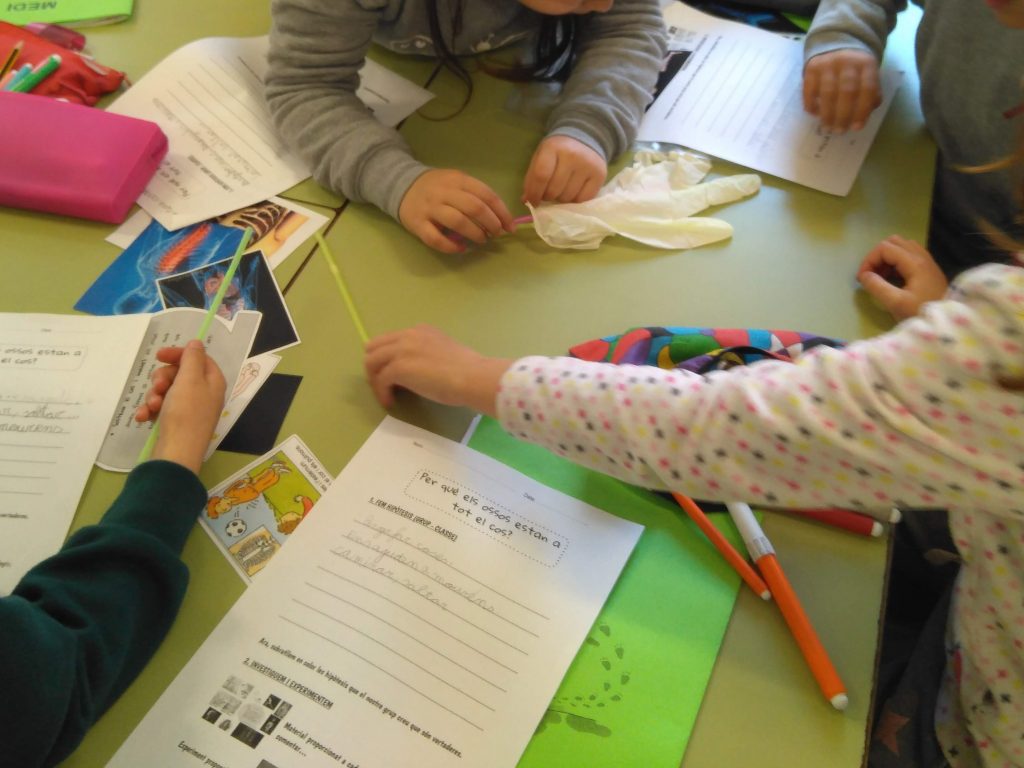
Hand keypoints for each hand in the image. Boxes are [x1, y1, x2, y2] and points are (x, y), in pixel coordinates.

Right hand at [134, 340, 226, 472]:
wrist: (176, 453)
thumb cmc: (186, 413)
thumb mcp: (190, 379)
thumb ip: (192, 359)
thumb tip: (197, 343)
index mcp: (213, 382)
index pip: (198, 358)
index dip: (179, 354)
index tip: (159, 355)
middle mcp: (204, 394)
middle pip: (180, 374)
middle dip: (163, 378)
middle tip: (158, 387)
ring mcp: (190, 409)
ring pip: (167, 391)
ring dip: (154, 395)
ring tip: (152, 406)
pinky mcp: (175, 422)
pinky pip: (160, 408)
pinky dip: (150, 410)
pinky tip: (142, 417)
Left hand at [364, 325, 511, 414]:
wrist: (473, 376)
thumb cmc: (467, 369)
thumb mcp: (444, 351)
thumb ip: (428, 353)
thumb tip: (419, 370)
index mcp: (421, 330)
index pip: (391, 339)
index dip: (387, 357)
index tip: (392, 372)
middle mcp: (408, 335)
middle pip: (374, 347)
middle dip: (375, 366)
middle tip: (382, 383)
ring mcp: (401, 350)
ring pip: (371, 362)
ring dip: (374, 380)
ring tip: (384, 394)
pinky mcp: (398, 368)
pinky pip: (380, 380)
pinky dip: (381, 393)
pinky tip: (390, 402)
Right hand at [398, 169, 515, 253]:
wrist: (402, 186)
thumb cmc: (437, 187)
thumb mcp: (456, 181)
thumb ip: (475, 195)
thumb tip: (500, 217)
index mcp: (458, 179)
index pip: (486, 195)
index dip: (502, 212)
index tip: (510, 226)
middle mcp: (444, 192)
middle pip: (474, 208)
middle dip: (491, 224)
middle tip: (496, 234)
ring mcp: (430, 208)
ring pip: (457, 222)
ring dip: (475, 234)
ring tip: (482, 240)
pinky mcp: (417, 224)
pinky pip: (436, 239)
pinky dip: (451, 246)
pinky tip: (461, 248)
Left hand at [522, 135, 606, 205]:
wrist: (585, 137)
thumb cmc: (558, 151)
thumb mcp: (541, 157)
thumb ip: (532, 178)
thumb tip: (527, 200)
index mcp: (553, 148)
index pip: (541, 176)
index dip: (534, 193)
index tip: (532, 202)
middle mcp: (572, 156)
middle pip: (554, 190)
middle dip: (547, 197)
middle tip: (548, 192)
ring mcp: (588, 166)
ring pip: (568, 197)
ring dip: (561, 199)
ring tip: (562, 189)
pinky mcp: (600, 175)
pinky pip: (583, 200)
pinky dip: (575, 201)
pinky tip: (573, 191)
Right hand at [803, 49, 881, 132]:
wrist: (837, 43)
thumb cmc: (855, 68)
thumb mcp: (868, 75)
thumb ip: (870, 93)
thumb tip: (863, 115)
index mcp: (866, 64)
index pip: (867, 88)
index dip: (862, 110)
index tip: (856, 127)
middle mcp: (847, 61)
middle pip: (846, 91)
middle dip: (843, 114)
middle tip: (840, 130)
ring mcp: (828, 63)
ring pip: (828, 92)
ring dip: (828, 113)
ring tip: (828, 126)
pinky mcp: (812, 67)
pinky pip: (810, 89)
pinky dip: (812, 104)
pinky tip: (815, 114)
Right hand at [857, 235, 948, 319]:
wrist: (949, 322)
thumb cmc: (922, 313)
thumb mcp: (897, 303)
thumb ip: (877, 287)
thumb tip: (863, 276)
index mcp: (914, 263)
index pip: (885, 248)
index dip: (869, 260)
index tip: (862, 279)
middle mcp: (922, 257)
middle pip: (893, 242)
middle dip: (877, 257)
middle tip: (871, 275)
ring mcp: (927, 262)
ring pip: (902, 247)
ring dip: (886, 258)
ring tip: (880, 277)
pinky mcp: (928, 269)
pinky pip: (909, 255)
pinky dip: (896, 262)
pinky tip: (893, 278)